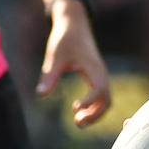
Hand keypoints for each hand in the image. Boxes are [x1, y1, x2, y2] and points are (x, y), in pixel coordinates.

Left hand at [47, 0, 111, 126]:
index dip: (90, 101)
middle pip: (107, 100)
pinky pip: (102, 96)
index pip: (100, 90)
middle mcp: (101, 73)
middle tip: (76, 123)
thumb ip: (49, 76)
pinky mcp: (97, 77)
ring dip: (95, 113)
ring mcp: (101, 76)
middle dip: (95, 114)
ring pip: (106, 100)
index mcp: (93, 67)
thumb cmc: (64, 39)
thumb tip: (41, 95)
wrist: (74, 25)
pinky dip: (94, 107)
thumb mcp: (54, 57)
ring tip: (77, 122)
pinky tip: (80, 111)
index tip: (73, 109)